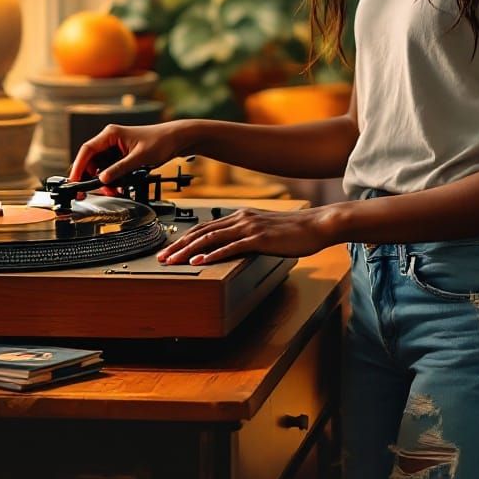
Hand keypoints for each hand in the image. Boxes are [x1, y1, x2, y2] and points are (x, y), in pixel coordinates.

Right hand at [68, 120, 190, 185]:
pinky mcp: (121, 156)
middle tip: (94, 192)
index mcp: (111, 134)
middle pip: (91, 161)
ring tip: (114, 191)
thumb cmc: (161, 141)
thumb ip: (120, 169)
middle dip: (93, 178)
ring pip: (101, 168)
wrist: (176, 140)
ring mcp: (115, 148)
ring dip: (105, 181)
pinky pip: (111, 169)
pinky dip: (113, 179)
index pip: (87, 150)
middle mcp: (110, 140)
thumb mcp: (139, 158)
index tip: (74, 181)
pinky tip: (119, 187)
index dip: (78, 166)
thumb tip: (102, 179)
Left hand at [156, 205, 336, 264]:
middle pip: (201, 231)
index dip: (184, 238)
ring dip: (188, 251)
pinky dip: (212, 254)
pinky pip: (231, 247)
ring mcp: (249, 227)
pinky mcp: (259, 239)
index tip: (169, 249)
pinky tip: (200, 262)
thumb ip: (247, 235)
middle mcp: (241, 218)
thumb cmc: (295, 230)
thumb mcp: (265, 230)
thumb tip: (232, 246)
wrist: (317, 224)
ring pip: (211, 238)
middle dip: (178, 245)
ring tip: (172, 262)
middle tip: (161, 258)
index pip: (205, 227)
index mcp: (240, 216)